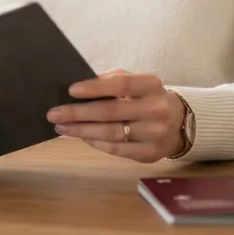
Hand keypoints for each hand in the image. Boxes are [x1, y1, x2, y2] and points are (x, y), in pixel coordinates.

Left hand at [46, 69, 184, 162]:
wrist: (179, 122)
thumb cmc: (146, 97)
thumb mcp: (135, 82)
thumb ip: (111, 81)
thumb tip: (77, 88)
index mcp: (151, 85)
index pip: (121, 84)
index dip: (95, 87)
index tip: (71, 90)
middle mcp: (156, 109)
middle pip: (110, 112)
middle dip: (78, 113)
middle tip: (54, 113)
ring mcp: (155, 133)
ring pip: (110, 133)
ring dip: (81, 130)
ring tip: (61, 127)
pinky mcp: (150, 153)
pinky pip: (116, 149)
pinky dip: (95, 142)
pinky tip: (81, 136)